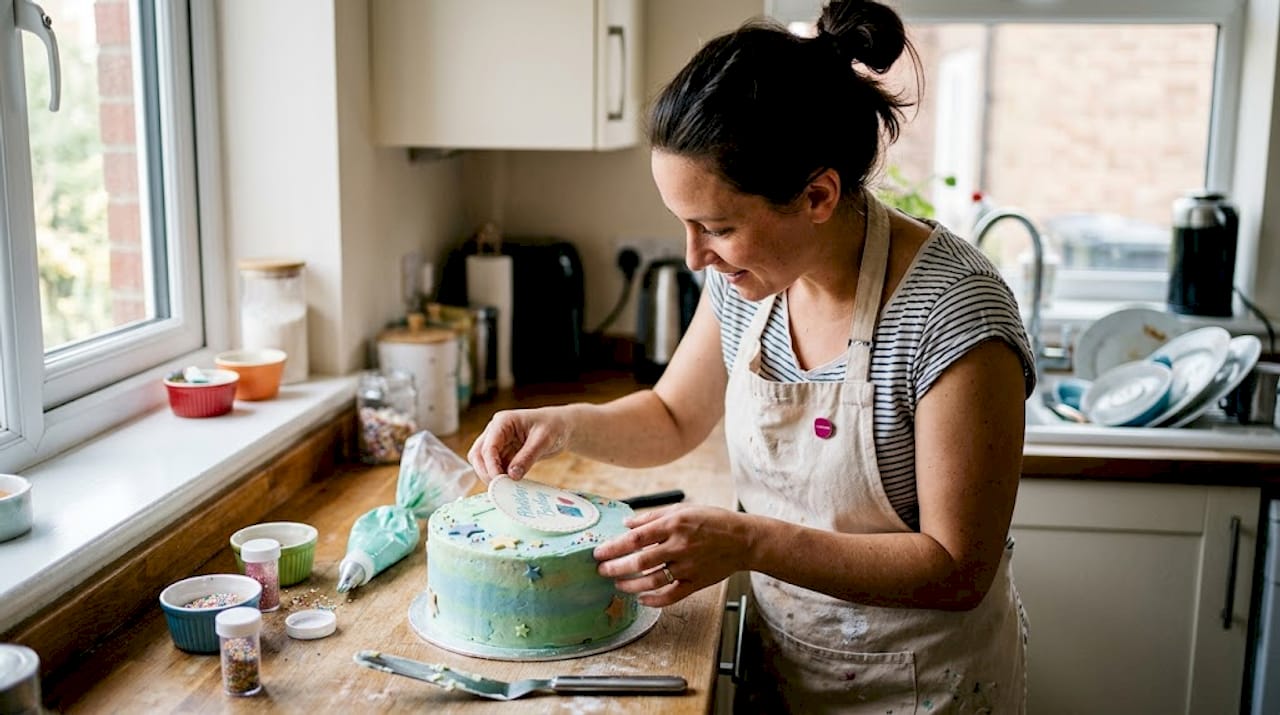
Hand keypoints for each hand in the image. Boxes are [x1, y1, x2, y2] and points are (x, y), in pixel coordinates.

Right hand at [466, 407, 569, 482]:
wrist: (563, 427)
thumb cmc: (554, 426)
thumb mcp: (543, 440)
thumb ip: (527, 457)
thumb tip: (512, 476)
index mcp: (503, 422)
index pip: (488, 446)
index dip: (491, 465)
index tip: (500, 481)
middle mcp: (496, 431)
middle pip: (478, 455)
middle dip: (486, 472)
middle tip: (500, 488)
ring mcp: (498, 443)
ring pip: (483, 463)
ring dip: (491, 476)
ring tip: (505, 488)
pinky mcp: (504, 453)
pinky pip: (495, 468)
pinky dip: (499, 477)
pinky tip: (509, 486)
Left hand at [593, 504, 749, 607]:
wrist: (743, 540)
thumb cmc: (712, 521)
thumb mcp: (682, 510)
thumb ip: (652, 517)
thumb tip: (626, 523)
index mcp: (674, 525)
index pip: (635, 539)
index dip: (613, 547)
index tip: (598, 553)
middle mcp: (679, 547)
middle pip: (639, 563)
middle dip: (615, 568)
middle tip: (601, 570)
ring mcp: (687, 567)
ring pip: (651, 582)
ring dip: (630, 585)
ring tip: (617, 583)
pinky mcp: (696, 583)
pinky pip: (670, 596)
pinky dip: (653, 600)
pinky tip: (641, 599)